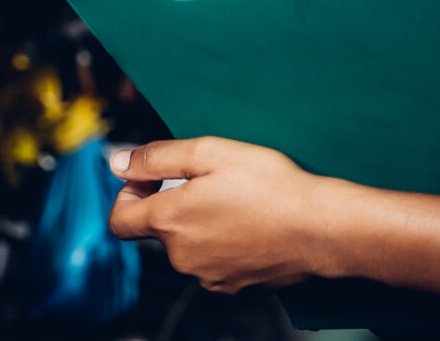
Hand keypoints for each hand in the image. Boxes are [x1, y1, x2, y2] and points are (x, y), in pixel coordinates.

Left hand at [108, 138, 335, 291]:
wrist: (321, 228)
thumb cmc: (269, 185)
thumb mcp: (210, 152)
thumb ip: (157, 157)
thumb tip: (118, 163)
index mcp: (170, 221)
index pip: (119, 221)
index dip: (129, 194)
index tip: (153, 179)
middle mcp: (182, 257)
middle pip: (160, 230)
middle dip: (175, 204)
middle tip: (211, 180)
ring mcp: (209, 277)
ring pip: (190, 246)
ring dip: (202, 224)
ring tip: (239, 201)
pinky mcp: (235, 287)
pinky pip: (216, 263)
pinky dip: (225, 244)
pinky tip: (251, 224)